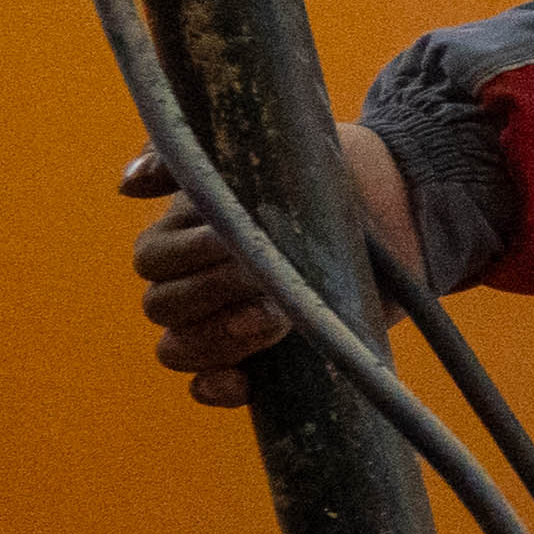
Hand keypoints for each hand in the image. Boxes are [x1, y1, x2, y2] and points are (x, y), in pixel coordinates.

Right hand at [123, 122, 410, 408]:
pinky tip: (241, 383)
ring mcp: (230, 321)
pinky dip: (216, 387)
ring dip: (216, 340)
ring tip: (273, 321)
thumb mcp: (268, 145)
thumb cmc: (329, 170)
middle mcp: (201, 280)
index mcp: (189, 233)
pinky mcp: (265, 356)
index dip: (186, 258)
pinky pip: (210, 386)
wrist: (404, 204)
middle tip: (261, 278)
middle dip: (209, 295)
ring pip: (178, 348)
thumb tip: (129, 185)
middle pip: (162, 306)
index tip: (230, 241)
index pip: (153, 260)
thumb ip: (195, 156)